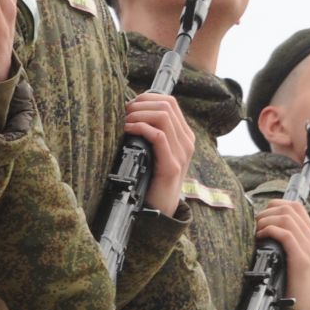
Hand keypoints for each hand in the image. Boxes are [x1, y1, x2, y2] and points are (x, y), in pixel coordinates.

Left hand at [123, 92, 194, 216]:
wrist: (160, 211)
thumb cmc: (151, 180)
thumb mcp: (152, 153)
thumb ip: (149, 135)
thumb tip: (127, 114)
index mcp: (183, 135)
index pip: (169, 102)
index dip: (147, 98)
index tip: (129, 105)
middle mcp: (186, 141)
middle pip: (166, 105)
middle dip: (140, 105)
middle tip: (123, 113)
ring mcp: (182, 153)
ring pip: (163, 116)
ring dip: (138, 115)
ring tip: (124, 122)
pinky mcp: (172, 165)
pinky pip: (158, 136)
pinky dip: (140, 128)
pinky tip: (128, 131)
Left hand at [255, 199, 309, 309]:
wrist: (305, 308)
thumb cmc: (292, 284)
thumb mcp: (292, 259)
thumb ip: (285, 243)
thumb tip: (262, 228)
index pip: (296, 207)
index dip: (275, 205)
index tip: (260, 215)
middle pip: (289, 209)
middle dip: (267, 212)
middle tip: (253, 225)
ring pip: (286, 219)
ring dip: (266, 221)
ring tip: (255, 232)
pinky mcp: (302, 259)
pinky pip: (286, 235)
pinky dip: (269, 232)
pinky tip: (259, 239)